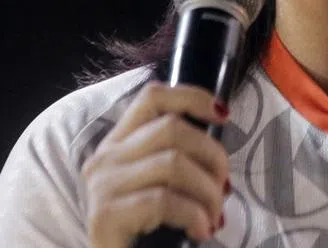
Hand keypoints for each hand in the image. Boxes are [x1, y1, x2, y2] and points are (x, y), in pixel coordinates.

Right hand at [81, 82, 230, 247]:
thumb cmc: (145, 232)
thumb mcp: (158, 185)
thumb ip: (176, 159)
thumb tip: (218, 157)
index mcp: (118, 143)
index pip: (153, 97)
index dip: (192, 97)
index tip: (224, 116)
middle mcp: (105, 157)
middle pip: (171, 128)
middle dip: (212, 155)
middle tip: (224, 188)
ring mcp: (103, 185)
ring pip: (173, 162)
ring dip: (207, 191)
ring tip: (214, 217)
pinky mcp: (105, 215)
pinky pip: (164, 200)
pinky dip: (194, 214)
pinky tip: (200, 230)